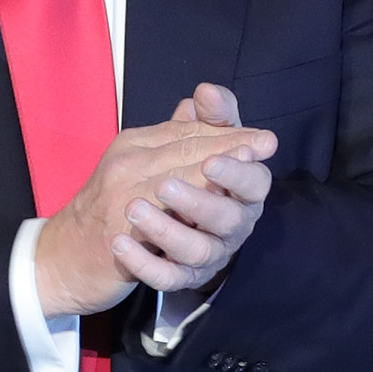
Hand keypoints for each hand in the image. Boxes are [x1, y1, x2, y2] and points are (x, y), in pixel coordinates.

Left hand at [34, 83, 275, 316]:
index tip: (212, 161)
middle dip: (199, 202)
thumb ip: (207, 118)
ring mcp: (206, 256)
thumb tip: (207, 93)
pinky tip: (119, 244)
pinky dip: (144, 263)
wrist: (133, 223)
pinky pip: (167, 278)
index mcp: (241, 191)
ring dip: (166, 230)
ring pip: (197, 251)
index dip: (236, 174)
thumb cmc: (176, 176)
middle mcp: (230, 225)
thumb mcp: (191, 142)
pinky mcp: (178, 278)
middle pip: (228, 219)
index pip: (253, 183)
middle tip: (164, 187)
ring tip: (133, 209)